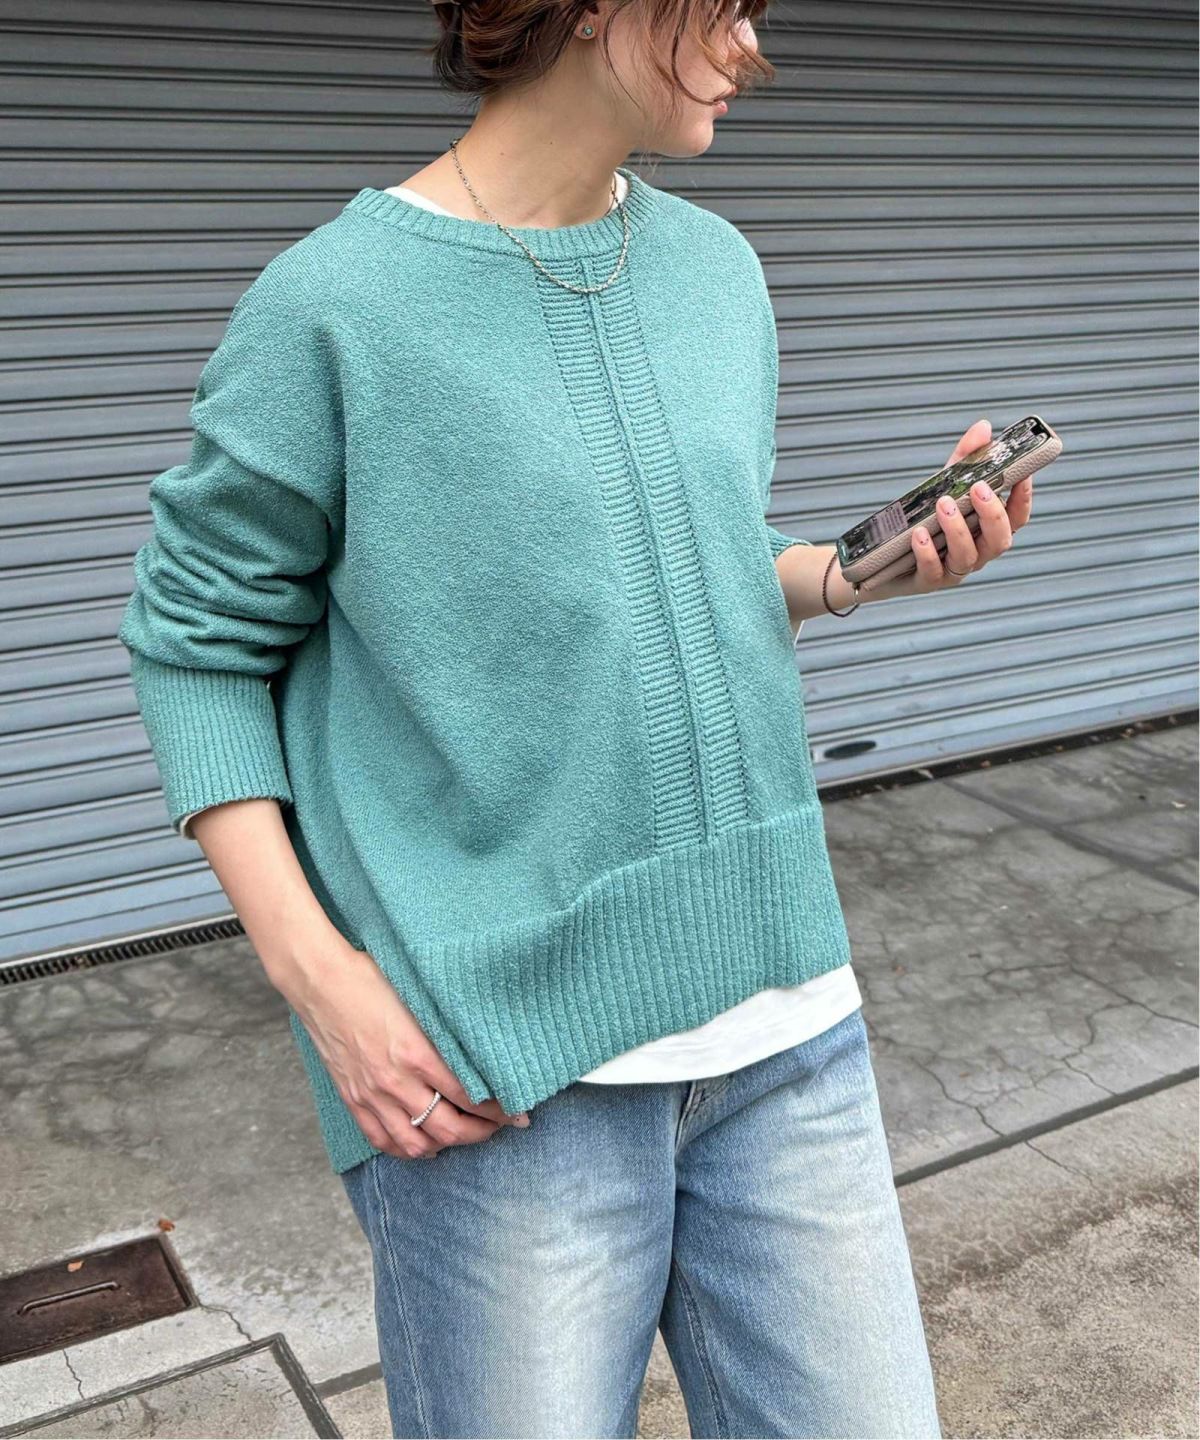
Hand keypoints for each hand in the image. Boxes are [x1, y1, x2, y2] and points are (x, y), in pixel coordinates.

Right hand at [280, 938, 530, 1159]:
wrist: (321, 982)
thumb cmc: (372, 980)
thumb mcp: (419, 1002)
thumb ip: (446, 1032)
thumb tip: (480, 1052)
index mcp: (418, 1053)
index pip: (470, 1096)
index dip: (499, 1110)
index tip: (519, 1112)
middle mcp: (396, 1082)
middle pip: (448, 1127)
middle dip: (482, 1133)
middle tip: (501, 1127)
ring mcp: (372, 1095)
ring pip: (417, 1143)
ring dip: (448, 1144)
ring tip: (466, 1135)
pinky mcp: (353, 1100)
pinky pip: (382, 1140)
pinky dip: (407, 1149)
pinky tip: (424, 1143)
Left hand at [868, 418, 1034, 599]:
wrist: (881, 559)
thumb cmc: (923, 519)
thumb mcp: (943, 486)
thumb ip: (964, 459)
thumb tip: (983, 427)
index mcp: (985, 531)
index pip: (1016, 518)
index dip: (1023, 498)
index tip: (1022, 474)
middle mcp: (976, 553)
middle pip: (1000, 541)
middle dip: (992, 514)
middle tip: (978, 488)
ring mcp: (952, 570)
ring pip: (968, 556)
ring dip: (958, 529)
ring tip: (942, 504)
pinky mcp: (926, 581)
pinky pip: (932, 571)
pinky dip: (928, 552)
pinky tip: (920, 534)